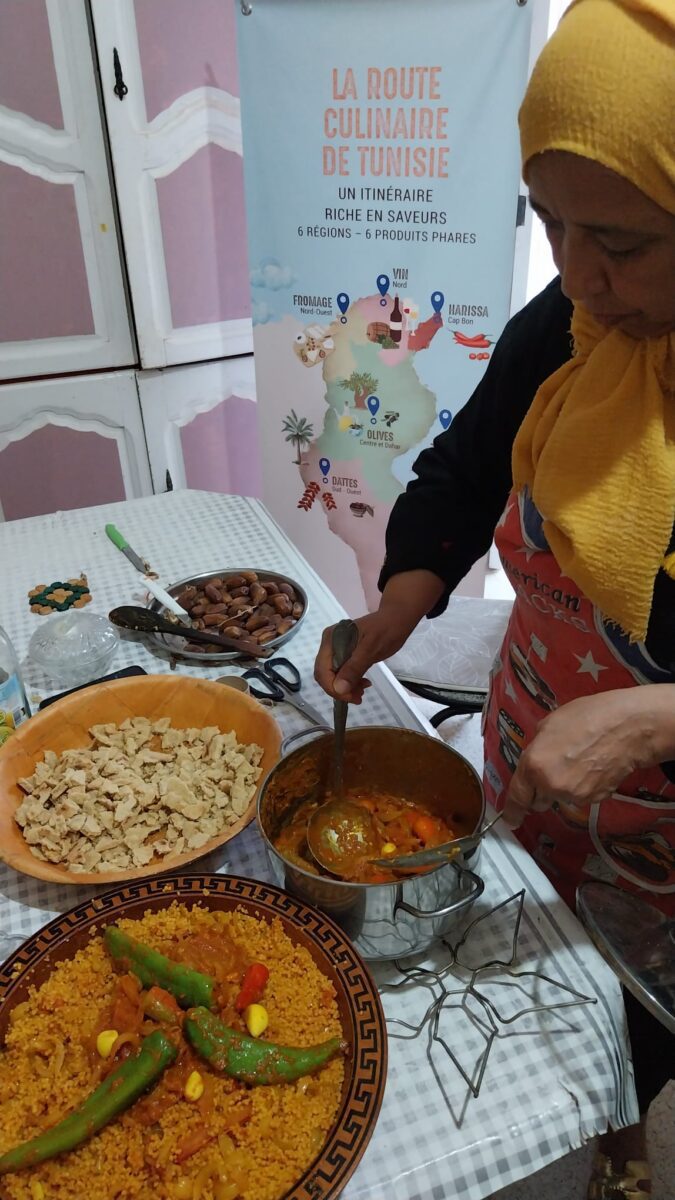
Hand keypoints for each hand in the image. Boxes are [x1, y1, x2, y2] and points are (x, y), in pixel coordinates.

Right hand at [314, 570, 445, 701]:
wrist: (397, 618)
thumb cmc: (386, 630)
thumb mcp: (371, 649)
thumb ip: (354, 668)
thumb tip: (339, 689)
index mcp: (331, 640)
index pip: (322, 670)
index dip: (333, 688)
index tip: (351, 697)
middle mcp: (328, 644)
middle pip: (325, 674)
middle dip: (339, 690)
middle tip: (358, 697)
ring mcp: (335, 649)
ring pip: (332, 675)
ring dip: (345, 687)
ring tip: (362, 691)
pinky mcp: (344, 653)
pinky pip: (341, 672)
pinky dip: (349, 681)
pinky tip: (363, 683)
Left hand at [503, 685, 674, 827]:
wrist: (626, 728)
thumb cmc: (588, 717)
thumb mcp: (549, 724)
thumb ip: (536, 747)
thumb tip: (535, 757)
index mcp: (534, 765)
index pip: (517, 796)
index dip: (511, 810)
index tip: (510, 819)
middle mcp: (550, 785)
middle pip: (538, 801)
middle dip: (540, 790)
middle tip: (554, 767)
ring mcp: (573, 795)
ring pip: (560, 797)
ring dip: (563, 786)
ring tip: (579, 760)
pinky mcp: (593, 799)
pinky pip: (579, 796)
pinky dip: (582, 786)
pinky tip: (592, 766)